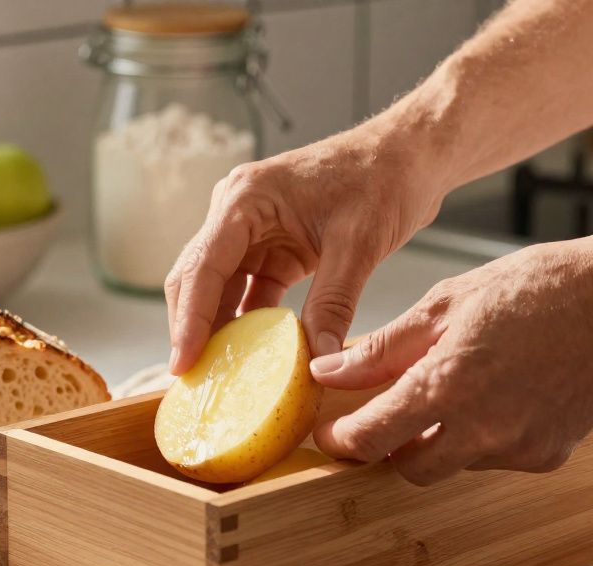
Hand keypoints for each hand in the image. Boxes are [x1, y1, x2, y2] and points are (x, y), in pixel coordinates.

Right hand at [164, 127, 447, 373]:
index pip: (202, 267)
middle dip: (191, 329)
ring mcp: (251, 231)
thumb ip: (333, 304)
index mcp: (245, 199)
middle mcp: (237, 212)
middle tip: (193, 381)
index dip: (188, 320)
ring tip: (215, 377)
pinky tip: (249, 358)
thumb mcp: (358, 245)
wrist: (409, 156)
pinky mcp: (271, 248)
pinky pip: (248, 292)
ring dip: (217, 330)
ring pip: (218, 289)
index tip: (183, 364)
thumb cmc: (384, 178)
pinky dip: (248, 324)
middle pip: (197, 279)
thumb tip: (319, 362)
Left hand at [310, 236, 592, 484]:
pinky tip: (502, 393)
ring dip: (441, 439)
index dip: (341, 440)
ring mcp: (519, 448)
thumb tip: (330, 373)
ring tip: (461, 385)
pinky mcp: (549, 456)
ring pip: (454, 464)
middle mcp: (482, 429)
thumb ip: (382, 349)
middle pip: (408, 468)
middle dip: (391, 446)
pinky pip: (497, 458)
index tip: (332, 432)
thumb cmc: (537, 288)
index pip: (370, 439)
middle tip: (390, 412)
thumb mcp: (445, 305)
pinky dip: (485, 436)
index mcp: (446, 386)